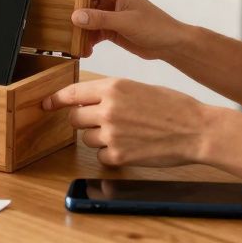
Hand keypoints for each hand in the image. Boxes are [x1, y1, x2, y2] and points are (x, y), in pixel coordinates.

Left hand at [42, 77, 209, 166]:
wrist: (196, 129)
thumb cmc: (172, 107)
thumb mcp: (138, 88)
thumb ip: (111, 93)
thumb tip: (88, 99)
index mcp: (113, 87)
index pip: (72, 93)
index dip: (55, 99)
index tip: (46, 104)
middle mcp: (108, 109)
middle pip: (75, 118)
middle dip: (84, 120)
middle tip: (103, 122)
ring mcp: (111, 134)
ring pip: (86, 138)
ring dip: (98, 137)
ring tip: (125, 133)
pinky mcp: (118, 156)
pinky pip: (100, 155)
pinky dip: (110, 154)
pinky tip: (130, 147)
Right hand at [74, 0, 186, 59]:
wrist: (170, 45)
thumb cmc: (154, 26)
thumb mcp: (125, 22)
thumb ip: (100, 19)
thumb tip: (75, 16)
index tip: (60, 12)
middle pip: (84, 6)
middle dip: (75, 20)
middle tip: (65, 33)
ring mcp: (109, 15)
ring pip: (87, 21)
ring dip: (81, 33)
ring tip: (75, 46)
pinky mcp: (110, 29)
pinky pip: (93, 33)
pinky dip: (88, 42)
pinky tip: (85, 51)